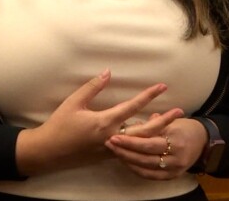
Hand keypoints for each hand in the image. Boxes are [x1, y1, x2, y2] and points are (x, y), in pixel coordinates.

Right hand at [15, 70, 171, 175]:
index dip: (148, 95)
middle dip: (164, 121)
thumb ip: (92, 87)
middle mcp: (112, 138)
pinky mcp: (109, 155)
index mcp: (104, 123)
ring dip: (156, 132)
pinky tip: (149, 134)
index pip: (132, 107)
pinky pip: (132, 148)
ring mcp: (112, 149)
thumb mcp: (73, 102)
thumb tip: (108, 72)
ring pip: (140, 142)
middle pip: (145, 130)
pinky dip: (143, 140)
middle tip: (180, 112)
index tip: (162, 86)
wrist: (49, 151)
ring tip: (169, 123)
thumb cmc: (59, 124)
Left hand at [104, 116, 206, 179]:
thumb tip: (135, 124)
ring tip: (115, 152)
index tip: (114, 136)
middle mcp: (175, 158)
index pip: (148, 144)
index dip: (130, 142)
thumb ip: (154, 124)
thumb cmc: (184, 127)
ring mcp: (174, 169)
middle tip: (109, 143)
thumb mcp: (171, 122)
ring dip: (128, 161)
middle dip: (125, 151)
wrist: (203, 141)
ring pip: (146, 169)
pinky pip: (152, 176)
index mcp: (175, 141)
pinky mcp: (172, 176)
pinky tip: (127, 163)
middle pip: (145, 158)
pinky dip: (138, 170)